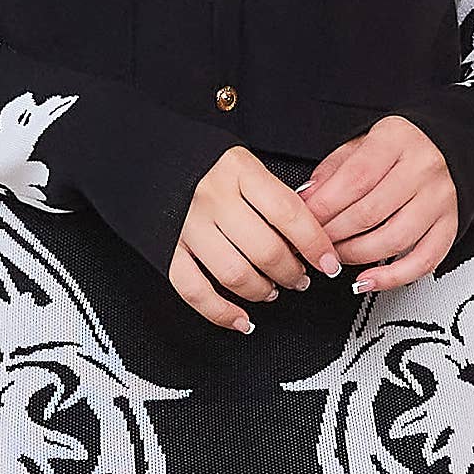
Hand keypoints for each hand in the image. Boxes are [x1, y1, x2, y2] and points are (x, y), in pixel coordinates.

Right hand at [168, 145, 343, 331]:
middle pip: (265, 250)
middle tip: (300, 277)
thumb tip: (311, 231)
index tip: (329, 263)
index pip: (289, 214)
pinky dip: (220, 312)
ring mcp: (187, 225)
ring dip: (262, 290)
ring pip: (235, 274)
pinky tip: (240, 320)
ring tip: (272, 289)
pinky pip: (194, 289)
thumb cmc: (201, 160)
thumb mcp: (242, 161)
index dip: (316, 244)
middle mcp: (212, 198)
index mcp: (238, 170)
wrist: (144, 154)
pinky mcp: (165, 248)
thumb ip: (271, 193)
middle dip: (291, 272)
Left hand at [297, 116, 457, 291]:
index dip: (324, 206)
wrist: (452, 146)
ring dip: (356, 255)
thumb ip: (334, 169)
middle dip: (333, 234)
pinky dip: (393, 277)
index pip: (355, 179)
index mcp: (396, 141)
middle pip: (370, 212)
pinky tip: (368, 280)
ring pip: (394, 239)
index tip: (304, 220)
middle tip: (314, 242)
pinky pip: (424, 260)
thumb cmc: (403, 146)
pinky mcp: (450, 225)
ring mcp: (439, 199)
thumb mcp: (364, 142)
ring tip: (335, 256)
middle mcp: (422, 169)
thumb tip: (307, 199)